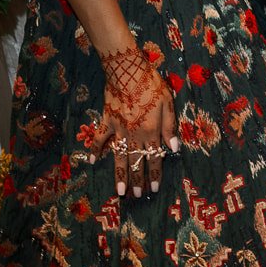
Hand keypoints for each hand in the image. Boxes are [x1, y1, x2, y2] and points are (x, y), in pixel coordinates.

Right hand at [94, 45, 177, 197]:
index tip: (153, 188)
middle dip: (137, 180)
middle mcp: (134, 134)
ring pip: (119, 157)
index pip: (154, 157)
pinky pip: (99, 138)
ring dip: (120, 175)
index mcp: (150, 131)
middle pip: (136, 161)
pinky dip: (95, 150)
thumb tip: (173, 148)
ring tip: (120, 191)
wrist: (127, 70)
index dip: (154, 174)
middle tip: (136, 196)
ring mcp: (118, 130)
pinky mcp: (107, 121)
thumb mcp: (168, 102)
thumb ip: (169, 126)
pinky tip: (92, 161)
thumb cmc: (151, 84)